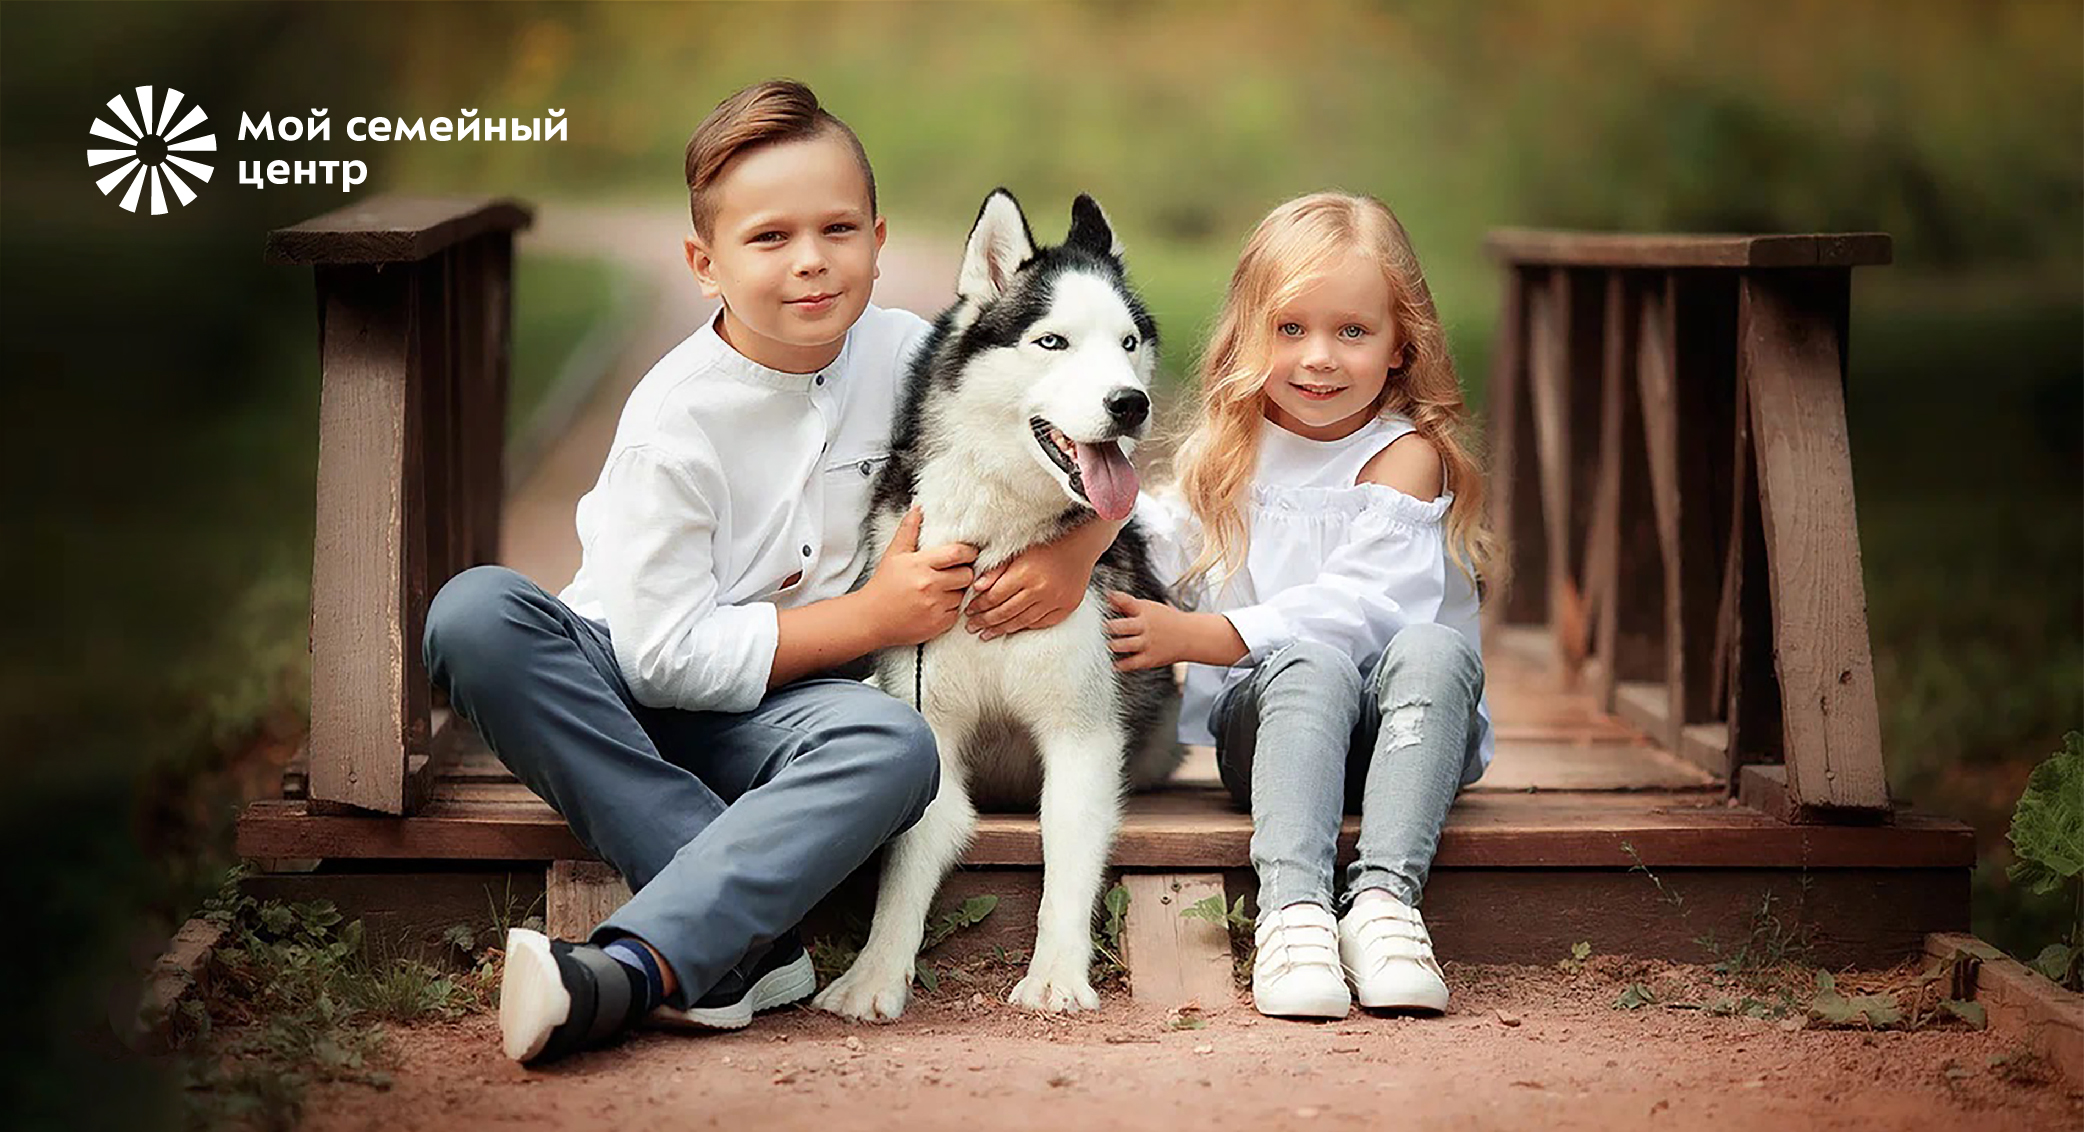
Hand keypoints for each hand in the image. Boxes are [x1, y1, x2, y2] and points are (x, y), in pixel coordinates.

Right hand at [860, 507, 977, 646]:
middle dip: (964, 572)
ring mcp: (935, 606)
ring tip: (943, 589)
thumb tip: (918, 508)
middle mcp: (930, 585)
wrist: (871, 619)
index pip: (957, 553)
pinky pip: (957, 612)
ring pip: (963, 594)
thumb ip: (908, 530)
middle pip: (966, 574)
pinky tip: (937, 604)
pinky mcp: (939, 624)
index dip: (969, 552)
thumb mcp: (894, 554)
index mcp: (920, 564)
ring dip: (957, 591)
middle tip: (955, 572)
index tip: (968, 553)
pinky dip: (951, 608)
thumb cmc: (884, 585)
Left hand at [966, 531, 1102, 639]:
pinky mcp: (1067, 606)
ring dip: (1002, 629)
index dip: (979, 606)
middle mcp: (1040, 589)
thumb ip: (996, 570)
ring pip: (1022, 621)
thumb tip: (976, 588)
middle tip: (972, 627)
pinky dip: (1026, 626)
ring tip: (987, 634)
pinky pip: (1042, 623)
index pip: (994, 596)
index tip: (968, 611)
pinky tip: (1013, 629)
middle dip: (985, 621)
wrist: (1080, 545)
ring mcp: (1055, 600)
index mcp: (1025, 573)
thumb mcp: (1017, 552)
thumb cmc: (1045, 546)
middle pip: (1006, 612)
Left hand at [1104, 591, 1193, 670]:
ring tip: (1112, 644)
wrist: (1189, 636)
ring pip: (1126, 645)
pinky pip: (1132, 663)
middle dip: (1111, 626)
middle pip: (1123, 626)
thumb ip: (1127, 605)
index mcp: (1144, 612)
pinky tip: (1116, 664)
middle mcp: (1145, 627)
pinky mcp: (1149, 658)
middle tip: (1106, 627)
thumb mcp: (1149, 608)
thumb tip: (1108, 598)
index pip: (1128, 602)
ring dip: (1115, 645)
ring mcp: (1147, 643)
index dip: (1115, 598)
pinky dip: (1122, 664)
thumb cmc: (1166, 621)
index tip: (1107, 598)